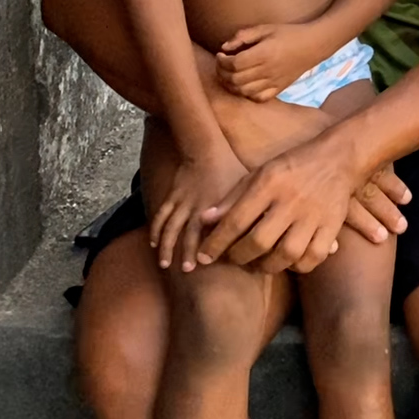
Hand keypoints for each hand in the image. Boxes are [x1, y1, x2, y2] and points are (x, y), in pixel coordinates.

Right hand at [148, 143, 246, 273]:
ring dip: (167, 247)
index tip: (212, 263)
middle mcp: (199, 207)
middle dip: (188, 252)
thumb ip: (251, 206)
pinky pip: (162, 216)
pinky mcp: (172, 198)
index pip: (215, 232)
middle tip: (187, 270)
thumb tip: (265, 224)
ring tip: (165, 264)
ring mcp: (183, 203)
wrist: (205, 148)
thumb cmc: (230, 166)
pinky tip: (153, 243)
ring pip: (171, 228)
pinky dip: (156, 230)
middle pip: (191, 234)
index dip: (213, 248)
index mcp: (218, 206)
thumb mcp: (246, 185)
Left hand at [196, 135, 357, 275]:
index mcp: (269, 183)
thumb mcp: (259, 173)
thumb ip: (232, 198)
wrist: (338, 158)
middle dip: (239, 257)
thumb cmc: (291, 167)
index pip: (236, 220)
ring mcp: (314, 215)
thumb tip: (205, 221)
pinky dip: (299, 266)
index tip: (204, 257)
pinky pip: (315, 256)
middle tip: (234, 258)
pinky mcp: (333, 225)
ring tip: (260, 263)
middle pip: (260, 241)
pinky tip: (290, 261)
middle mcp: (291, 200)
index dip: (216, 243)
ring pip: (288, 254)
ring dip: (268, 265)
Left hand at [216, 23, 324, 101]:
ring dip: (231, 85)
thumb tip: (224, 47)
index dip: (222, 61)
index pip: (234, 64)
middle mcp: (267, 70)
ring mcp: (273, 82)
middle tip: (221, 65)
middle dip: (222, 73)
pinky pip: (258, 98)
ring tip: (229, 75)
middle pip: (236, 79)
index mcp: (264, 53)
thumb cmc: (289, 34)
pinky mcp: (279, 88)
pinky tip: (244, 85)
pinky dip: (247, 94)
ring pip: (244, 91)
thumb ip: (244, 36)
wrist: (313, 45)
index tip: (221, 55)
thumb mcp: (266, 28)